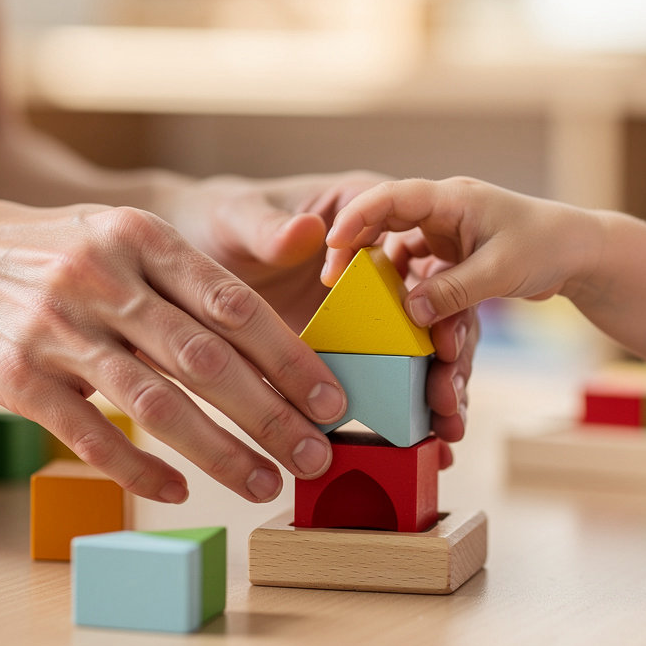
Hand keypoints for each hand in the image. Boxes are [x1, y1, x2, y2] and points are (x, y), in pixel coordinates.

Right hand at [0, 194, 348, 502]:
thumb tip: (270, 348)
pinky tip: (176, 491)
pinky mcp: (16, 378)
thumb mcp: (119, 234)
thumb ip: (189, 280)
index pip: (234, 306)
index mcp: (142, 236)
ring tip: (264, 483)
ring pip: (156, 404)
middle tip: (315, 455)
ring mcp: (56, 329)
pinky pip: (90, 433)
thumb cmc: (52, 251)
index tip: (331, 401)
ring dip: (219, 453)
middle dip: (271, 414)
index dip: (291, 359)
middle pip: (206, 360)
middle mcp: (103, 278)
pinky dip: (138, 467)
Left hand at [168, 171, 479, 441]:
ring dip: (440, 384)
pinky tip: (427, 438)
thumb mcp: (239, 217)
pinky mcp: (358, 342)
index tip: (437, 329)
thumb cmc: (219, 217)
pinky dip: (411, 404)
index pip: (416, 242)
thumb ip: (270, 229)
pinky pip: (391, 373)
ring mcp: (374, 303)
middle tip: (449, 392)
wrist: (195, 256)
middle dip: (450, 348)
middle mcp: (383, 254)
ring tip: (446, 426)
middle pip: (436, 298)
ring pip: (424, 342)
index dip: (436, 287)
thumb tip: (307, 230)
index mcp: (368, 206)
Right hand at [324, 178, 603, 440]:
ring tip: (355, 294)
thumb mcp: (499, 271)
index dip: (359, 216)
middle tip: (333, 277)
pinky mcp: (452, 252)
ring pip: (397, 245)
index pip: (394, 197)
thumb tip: (410, 312)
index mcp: (454, 199)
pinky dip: (403, 283)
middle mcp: (444, 210)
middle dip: (355, 244)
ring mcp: (446, 231)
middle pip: (385, 218)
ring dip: (377, 269)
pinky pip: (416, 266)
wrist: (580, 252)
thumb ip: (453, 292)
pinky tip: (394, 304)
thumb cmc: (548, 245)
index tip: (333, 242)